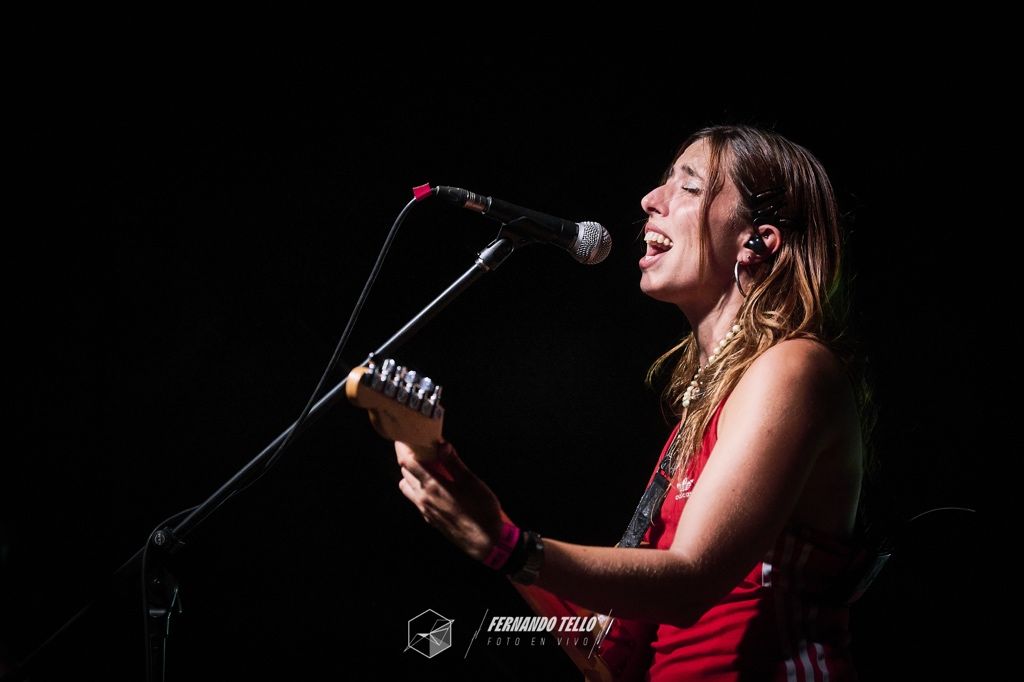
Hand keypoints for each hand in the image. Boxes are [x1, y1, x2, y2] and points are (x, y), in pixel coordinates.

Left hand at [396, 440, 504, 561]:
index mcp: (431, 486)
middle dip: (408, 459)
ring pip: (407, 488)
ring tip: (426, 467)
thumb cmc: (481, 510)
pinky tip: (434, 486)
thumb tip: (441, 444)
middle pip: (405, 473)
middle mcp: (422, 498)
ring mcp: (425, 511)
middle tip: (418, 448)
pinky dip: (418, 489)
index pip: (407, 462)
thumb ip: (454, 462)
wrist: (485, 543)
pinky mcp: (430, 519)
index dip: (404, 448)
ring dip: (411, 475)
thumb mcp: (471, 482)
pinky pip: (416, 500)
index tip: (407, 437)